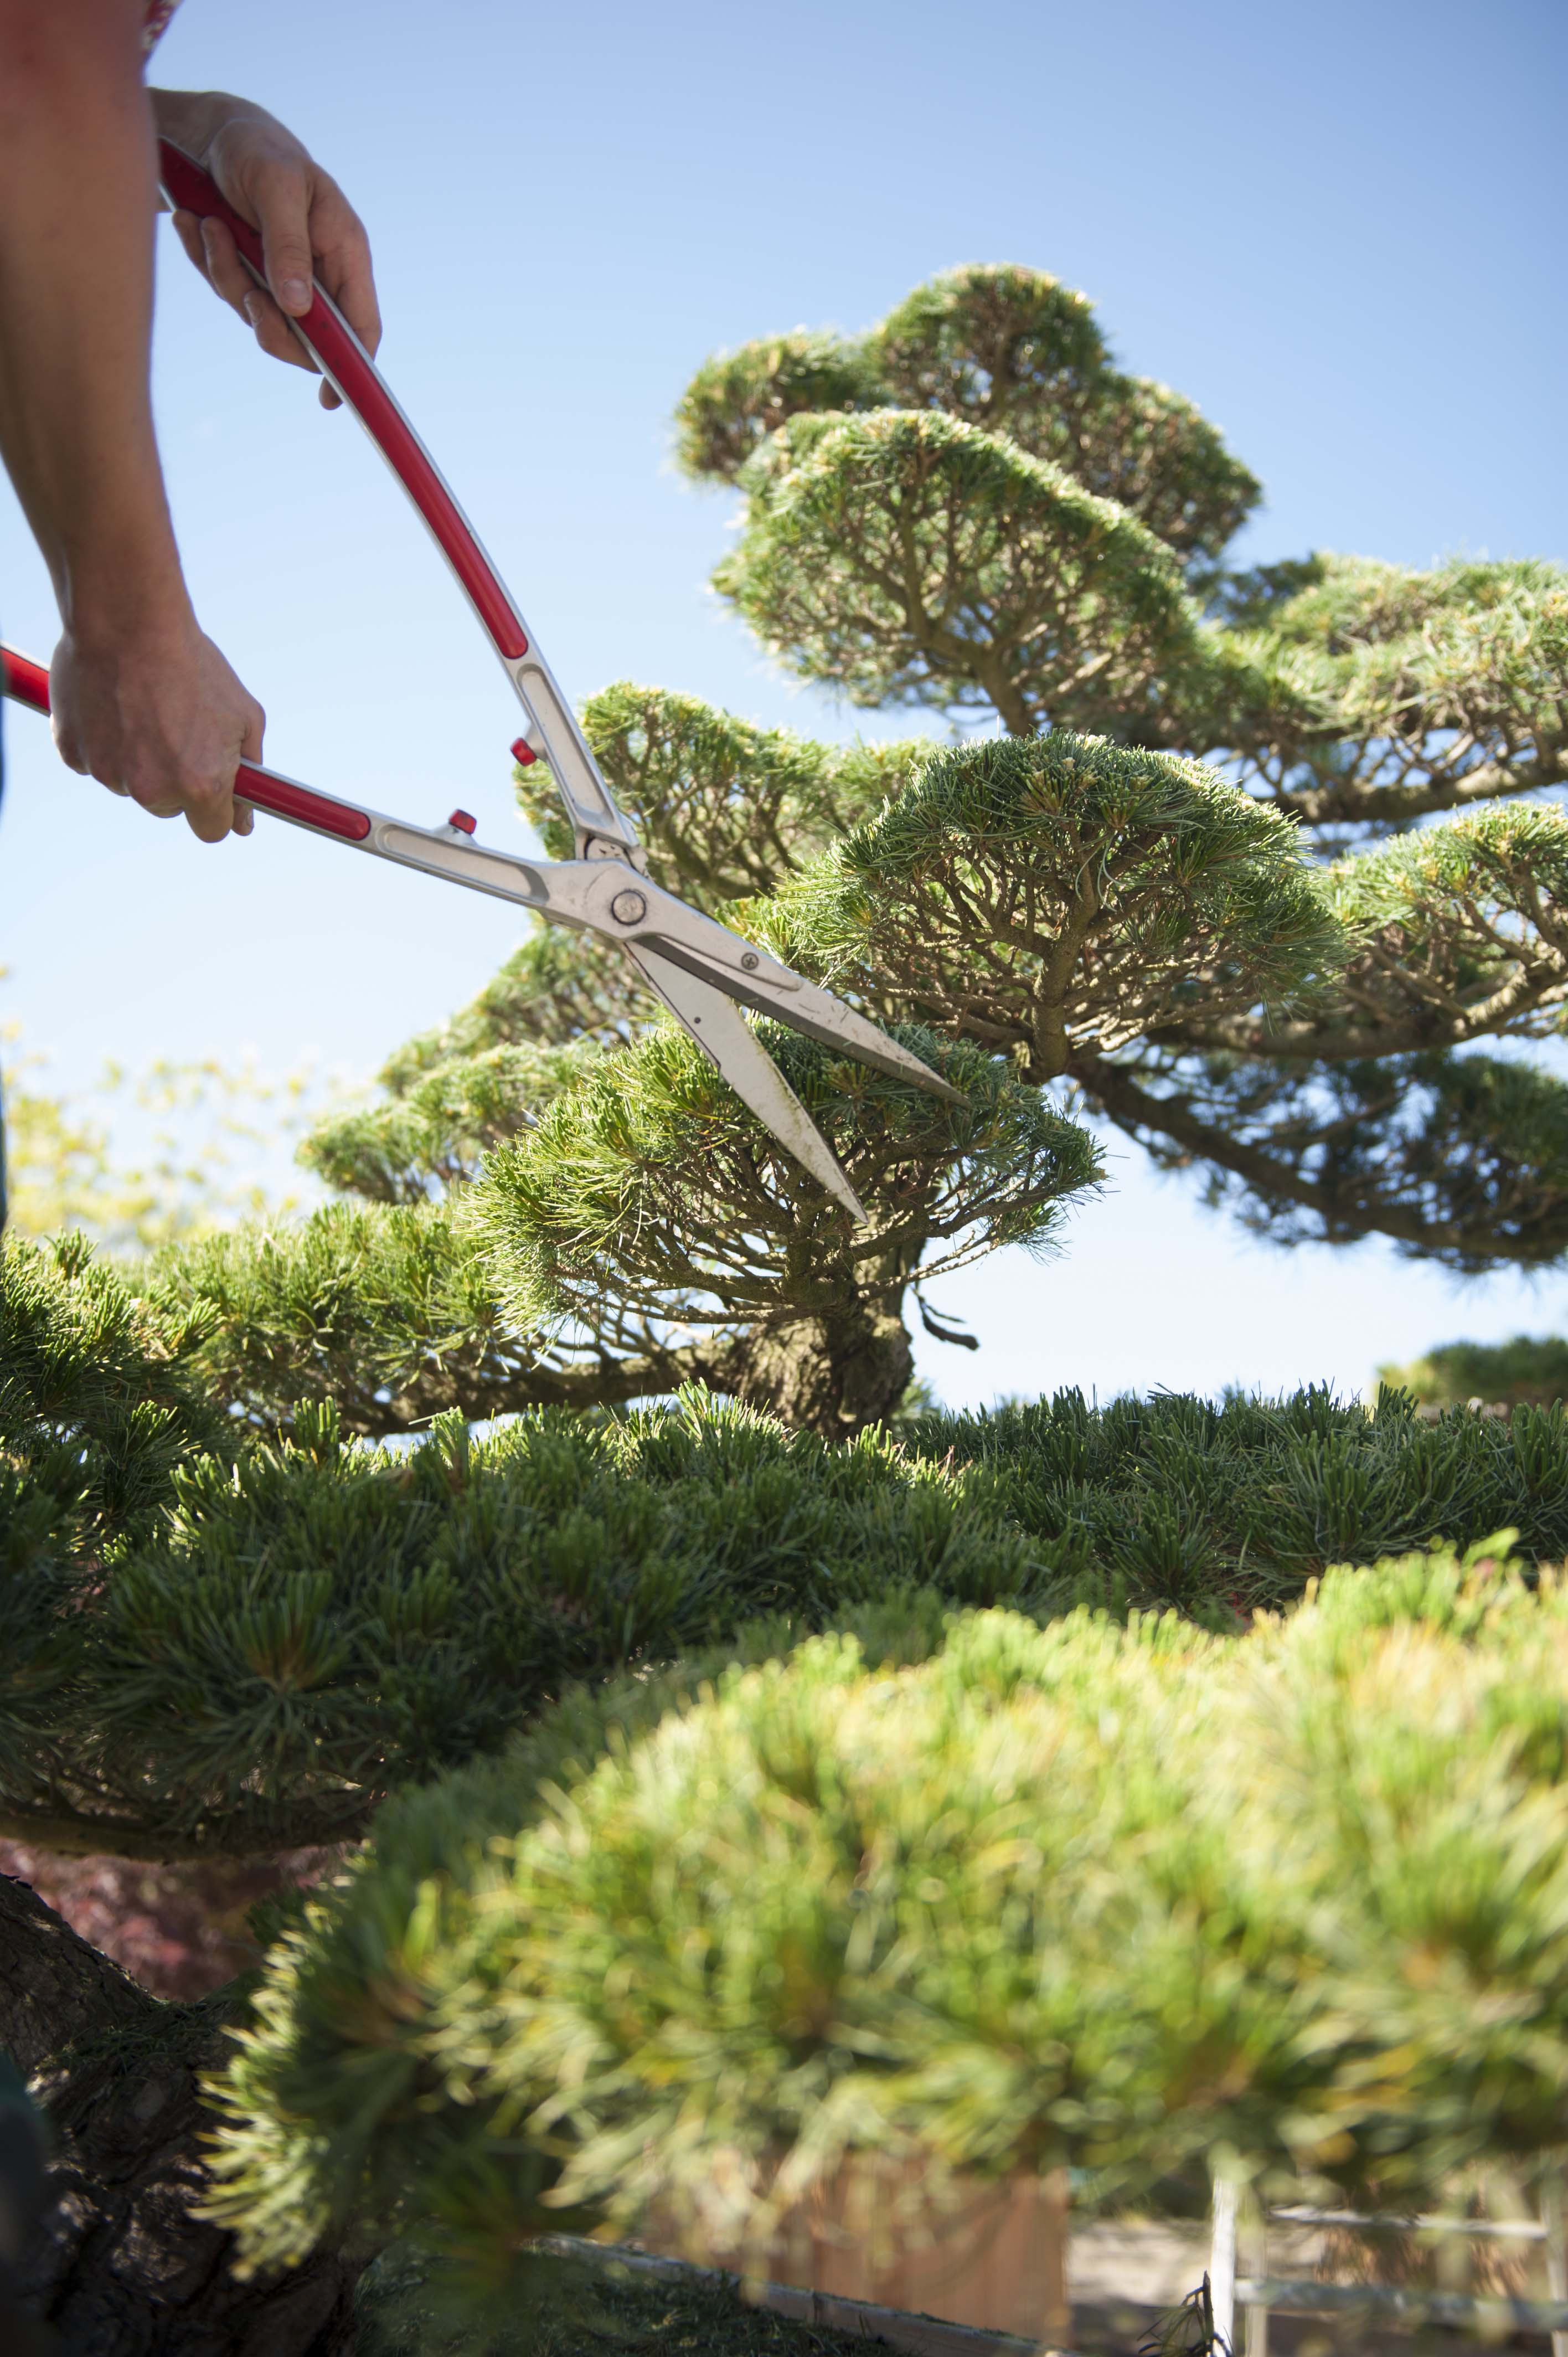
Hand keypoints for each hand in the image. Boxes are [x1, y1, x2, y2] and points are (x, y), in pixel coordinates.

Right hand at [50, 611, 263, 842]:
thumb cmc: (193, 664)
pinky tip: (112, 703)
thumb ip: (250, 773)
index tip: (214, 793)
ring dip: (136, 757)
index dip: (215, 811)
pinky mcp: (73, 753)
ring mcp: (109, 773)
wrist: (129, 620)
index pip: (211, 831)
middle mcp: (153, 789)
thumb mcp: (244, 716)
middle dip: (174, 779)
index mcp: (200, 786)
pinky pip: (94, 760)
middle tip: (174, 730)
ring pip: (129, 783)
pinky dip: (102, 740)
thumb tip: (244, 821)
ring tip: (142, 706)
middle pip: (167, 807)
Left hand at [157, 96, 380, 408]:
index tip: (331, 397)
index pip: (360, 326)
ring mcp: (278, 277)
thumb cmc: (255, 148)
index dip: (352, 367)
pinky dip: (204, 259)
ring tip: (208, 224)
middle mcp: (315, 273)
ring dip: (225, 275)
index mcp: (343, 252)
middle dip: (267, 320)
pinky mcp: (243, 273)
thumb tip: (299, 308)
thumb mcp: (276, 186)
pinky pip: (224, 291)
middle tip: (245, 291)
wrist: (206, 132)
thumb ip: (288, 245)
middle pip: (304, 337)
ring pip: (256, 315)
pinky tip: (194, 222)